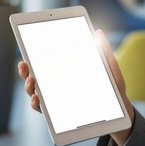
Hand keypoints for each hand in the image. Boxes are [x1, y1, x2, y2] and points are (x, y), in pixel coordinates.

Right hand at [17, 30, 134, 145]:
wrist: (120, 108)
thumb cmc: (112, 85)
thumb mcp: (110, 66)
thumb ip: (103, 50)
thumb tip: (98, 32)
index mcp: (68, 70)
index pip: (47, 62)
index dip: (34, 56)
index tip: (28, 50)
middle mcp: (59, 84)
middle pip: (36, 76)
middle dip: (26, 71)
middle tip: (25, 65)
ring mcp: (58, 98)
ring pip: (36, 92)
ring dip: (29, 87)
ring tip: (32, 81)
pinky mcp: (60, 113)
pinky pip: (43, 109)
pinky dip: (37, 104)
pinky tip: (38, 98)